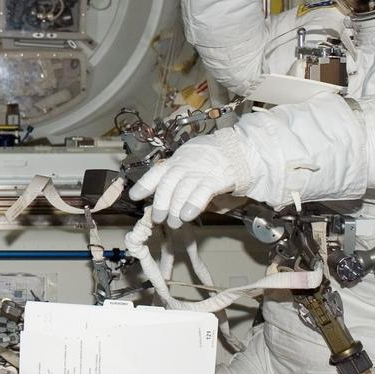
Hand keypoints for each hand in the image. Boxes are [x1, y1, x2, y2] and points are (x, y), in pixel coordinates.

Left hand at [128, 131, 247, 228]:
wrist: (240, 150)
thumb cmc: (213, 157)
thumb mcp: (191, 160)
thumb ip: (180, 178)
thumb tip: (167, 200)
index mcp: (177, 160)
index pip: (157, 171)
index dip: (144, 184)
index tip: (134, 196)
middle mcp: (185, 164)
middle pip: (167, 183)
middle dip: (161, 203)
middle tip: (158, 218)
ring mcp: (200, 171)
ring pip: (182, 190)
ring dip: (175, 208)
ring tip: (174, 223)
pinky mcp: (216, 179)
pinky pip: (201, 192)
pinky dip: (192, 204)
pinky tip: (187, 215)